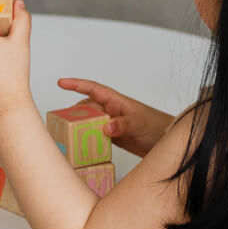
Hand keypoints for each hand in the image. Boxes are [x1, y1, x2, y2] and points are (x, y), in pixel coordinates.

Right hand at [56, 79, 174, 157]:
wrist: (167, 142)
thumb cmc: (156, 126)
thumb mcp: (139, 123)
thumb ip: (122, 124)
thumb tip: (105, 128)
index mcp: (115, 101)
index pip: (92, 88)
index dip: (76, 84)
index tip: (60, 83)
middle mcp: (111, 111)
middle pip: (87, 108)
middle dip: (73, 112)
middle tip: (60, 121)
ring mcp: (111, 125)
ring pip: (90, 123)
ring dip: (80, 128)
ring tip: (67, 134)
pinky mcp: (114, 138)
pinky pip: (97, 136)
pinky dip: (89, 140)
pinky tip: (82, 146)